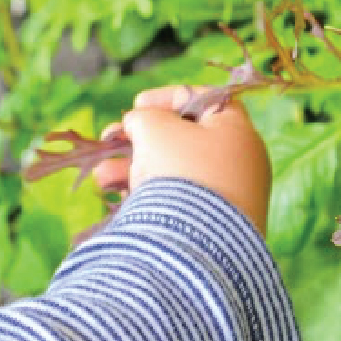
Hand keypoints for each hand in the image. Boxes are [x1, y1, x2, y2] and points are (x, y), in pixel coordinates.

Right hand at [90, 84, 270, 236]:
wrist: (198, 243)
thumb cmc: (180, 170)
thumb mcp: (156, 129)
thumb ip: (146, 117)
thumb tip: (139, 123)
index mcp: (238, 130)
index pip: (204, 100)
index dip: (167, 97)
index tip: (136, 104)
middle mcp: (239, 163)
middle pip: (183, 139)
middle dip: (139, 140)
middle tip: (109, 140)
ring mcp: (228, 198)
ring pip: (174, 174)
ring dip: (132, 169)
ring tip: (101, 177)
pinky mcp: (213, 227)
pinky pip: (178, 203)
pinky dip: (148, 196)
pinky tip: (119, 199)